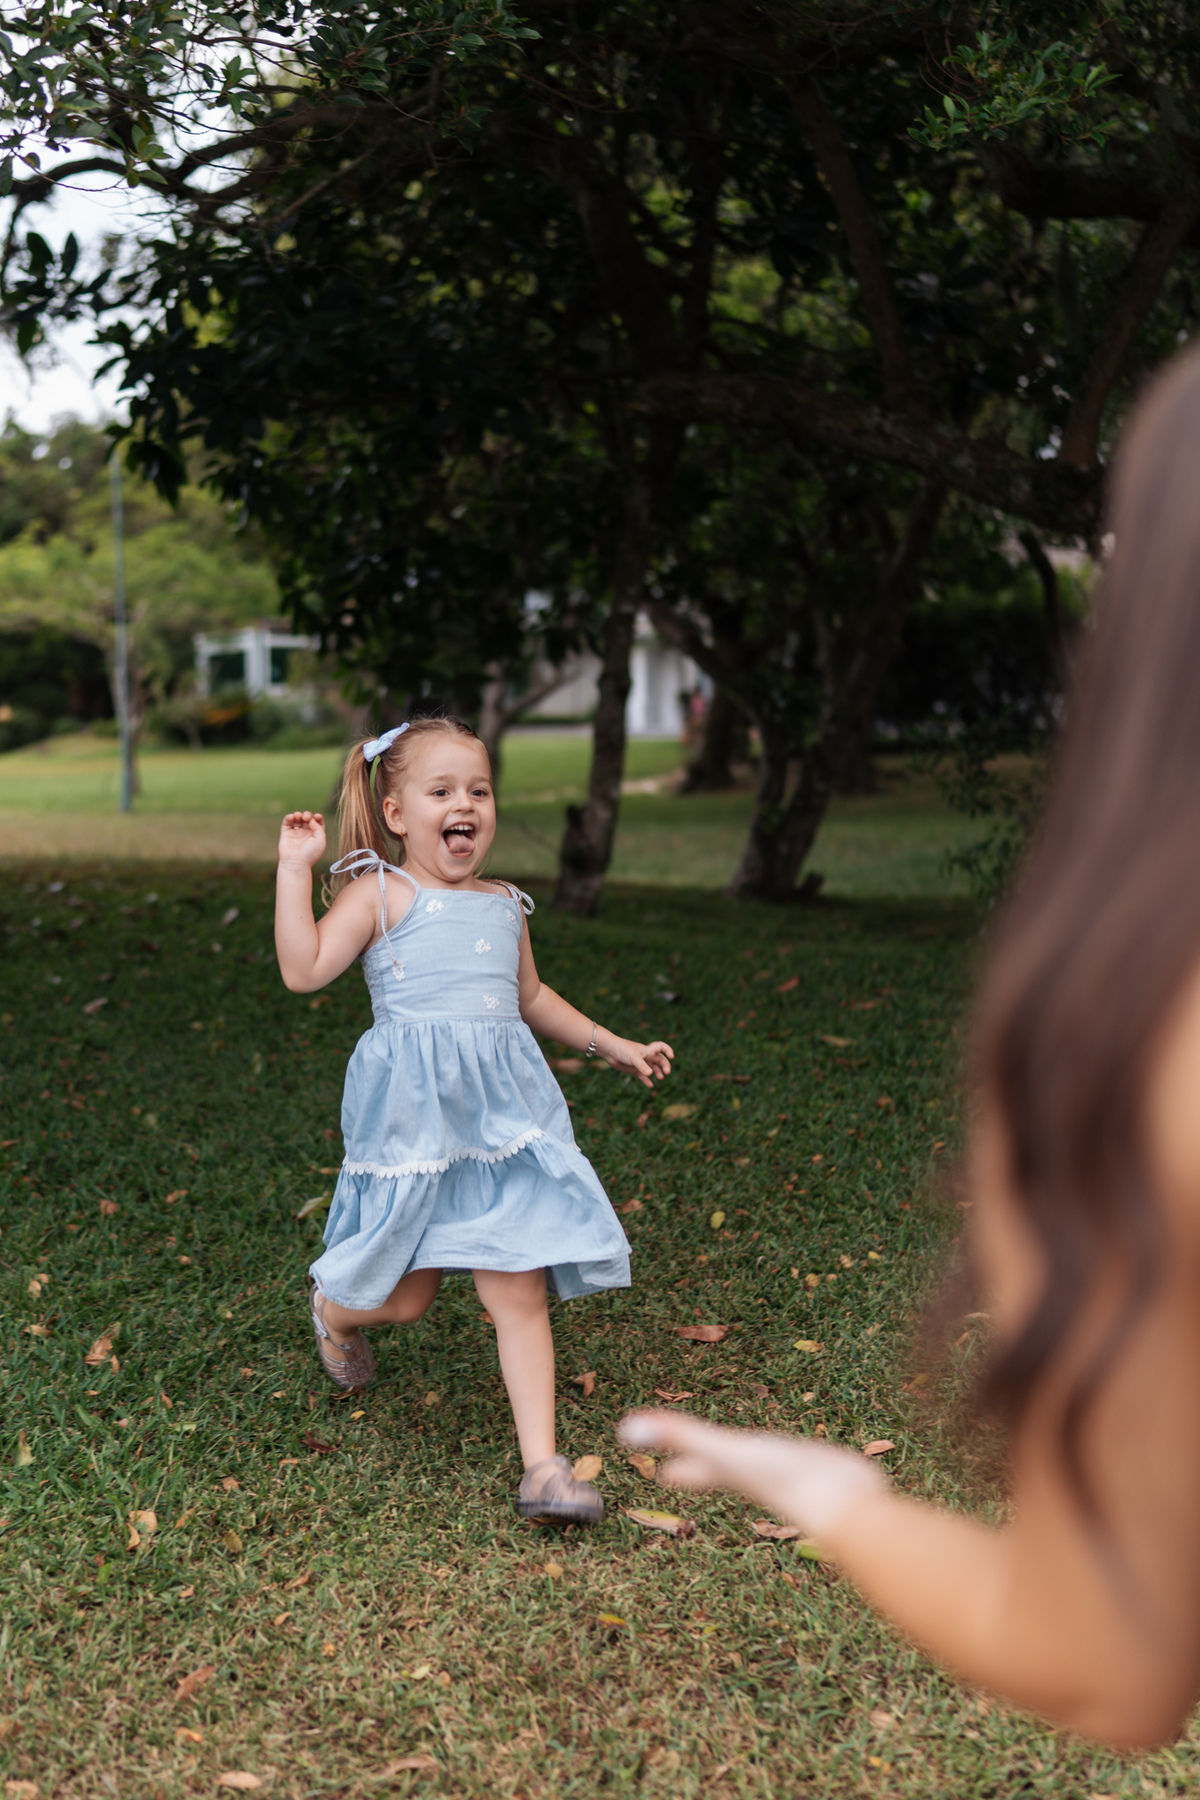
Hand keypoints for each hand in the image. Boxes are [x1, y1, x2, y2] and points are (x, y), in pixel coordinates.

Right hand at [279, 810, 325, 866]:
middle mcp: (306, 834)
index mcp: (316, 836)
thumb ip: (318, 827)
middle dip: (307, 814)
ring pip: (297, 819)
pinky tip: (292, 817)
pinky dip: (289, 817)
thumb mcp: (321, 840)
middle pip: (307, 818)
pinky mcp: (286, 834)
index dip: (317, 817)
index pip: (318, 822)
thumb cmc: (310, 853)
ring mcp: (296, 834)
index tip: (316, 817)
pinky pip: (287, 822)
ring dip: (298, 814)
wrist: (296, 863)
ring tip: (299, 817)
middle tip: (306, 818)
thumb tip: (311, 819)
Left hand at [601, 1034, 672, 1088]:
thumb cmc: (623, 1050)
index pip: (661, 1047)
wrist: (610, 1051)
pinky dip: (646, 1080)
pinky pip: (642, 1076)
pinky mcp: (633, 1069)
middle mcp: (645, 1056)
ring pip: (652, 1068)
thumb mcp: (634, 1057)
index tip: (672, 1057)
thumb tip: (650, 1074)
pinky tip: (650, 1085)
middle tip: (666, 1073)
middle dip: (664, 1065)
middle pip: (659, 1060)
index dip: (668, 1050)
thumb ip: (642, 1066)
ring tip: (660, 1078)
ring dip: (657, 1072)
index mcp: (647, 1050)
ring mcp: (640, 1063)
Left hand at [619, 1409, 883, 1539]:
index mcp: (732, 1471)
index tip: (664, 1474)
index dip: (682, 1469)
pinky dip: (798, 1462)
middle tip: (694, 1467)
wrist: (844, 1502)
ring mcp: (790, 1475)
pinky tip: (809, 1462)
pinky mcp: (821, 1470)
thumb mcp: (724, 1451)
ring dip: (755, 1465)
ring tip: (754, 1463)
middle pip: (727, 1471)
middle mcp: (758, 1476)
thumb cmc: (781, 1478)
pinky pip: (803, 1464)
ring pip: (765, 1468)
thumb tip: (625, 1430)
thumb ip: (680, 1436)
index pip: (698, 1468)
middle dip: (709, 1468)